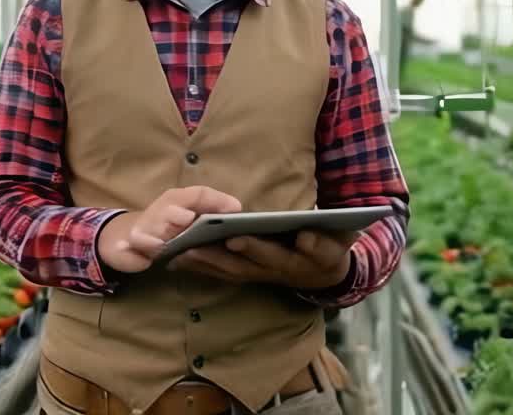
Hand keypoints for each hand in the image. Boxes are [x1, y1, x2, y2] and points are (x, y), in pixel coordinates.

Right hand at [97, 186, 242, 273]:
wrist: (126, 237)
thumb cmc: (167, 226)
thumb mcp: (188, 218)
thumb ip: (208, 214)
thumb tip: (236, 210)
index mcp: (177, 201)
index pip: (197, 195)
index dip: (215, 200)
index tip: (235, 209)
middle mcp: (158, 212)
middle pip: (166, 209)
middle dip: (175, 214)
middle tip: (186, 218)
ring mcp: (139, 230)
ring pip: (143, 232)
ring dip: (150, 238)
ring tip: (159, 246)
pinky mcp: (123, 247)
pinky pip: (124, 251)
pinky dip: (128, 254)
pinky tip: (139, 261)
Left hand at [167, 229, 358, 290]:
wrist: (325, 273)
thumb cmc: (330, 252)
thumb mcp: (336, 245)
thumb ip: (323, 243)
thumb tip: (306, 238)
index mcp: (291, 262)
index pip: (270, 256)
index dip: (252, 248)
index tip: (234, 238)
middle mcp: (269, 273)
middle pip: (238, 267)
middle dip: (213, 258)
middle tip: (189, 246)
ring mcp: (256, 276)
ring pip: (225, 271)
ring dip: (201, 264)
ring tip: (176, 251)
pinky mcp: (246, 274)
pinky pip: (220, 273)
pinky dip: (200, 267)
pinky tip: (179, 257)